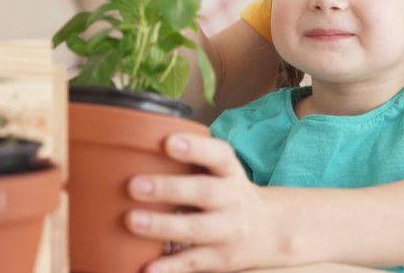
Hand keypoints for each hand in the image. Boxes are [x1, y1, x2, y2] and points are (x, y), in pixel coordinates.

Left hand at [126, 133, 298, 271]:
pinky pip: (193, 262)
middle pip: (204, 192)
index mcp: (230, 173)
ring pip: (197, 229)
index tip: (168, 142)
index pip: (218, 155)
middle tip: (134, 185)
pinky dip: (170, 267)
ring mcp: (228, 231)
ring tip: (131, 220)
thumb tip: (134, 149)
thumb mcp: (222, 172)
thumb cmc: (230, 194)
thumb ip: (191, 160)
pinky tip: (147, 268)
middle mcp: (232, 200)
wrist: (271, 231)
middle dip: (169, 188)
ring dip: (163, 225)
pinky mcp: (220, 259)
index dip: (194, 148)